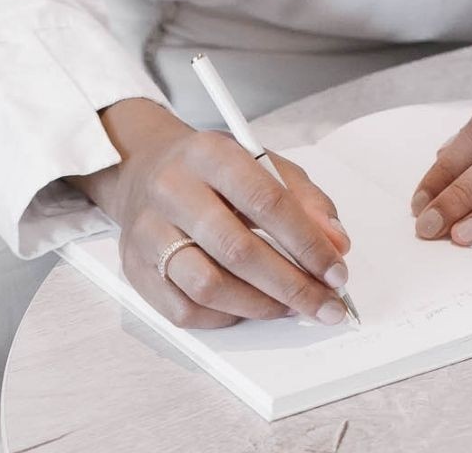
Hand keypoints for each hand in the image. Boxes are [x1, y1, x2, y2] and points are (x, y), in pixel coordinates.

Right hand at [68, 98, 351, 327]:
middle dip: (292, 286)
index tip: (337, 272)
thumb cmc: (213, 173)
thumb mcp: (263, 164)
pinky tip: (248, 307)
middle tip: (325, 306)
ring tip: (289, 308)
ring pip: (207, 286)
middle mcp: (171, 190)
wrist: (144, 170)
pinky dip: (225, 317)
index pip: (265, 201)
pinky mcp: (134, 267)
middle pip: (236, 250)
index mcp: (209, 155)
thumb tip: (336, 246)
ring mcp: (147, 231)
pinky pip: (184, 310)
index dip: (308, 243)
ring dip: (260, 306)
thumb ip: (305, 200)